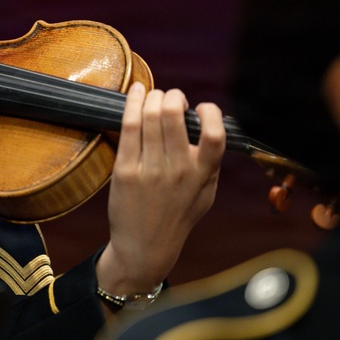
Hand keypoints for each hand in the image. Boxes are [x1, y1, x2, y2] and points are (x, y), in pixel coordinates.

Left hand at [96, 82, 225, 298]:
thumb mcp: (206, 193)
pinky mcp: (125, 170)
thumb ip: (210, 163)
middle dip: (173, 96)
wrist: (145, 246)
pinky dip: (132, 103)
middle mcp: (178, 170)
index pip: (214, 135)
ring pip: (150, 116)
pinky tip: (136, 92)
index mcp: (202, 175)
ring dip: (152, 96)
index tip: (200, 108)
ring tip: (153, 96)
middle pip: (173, 115)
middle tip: (171, 97)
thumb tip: (209, 125)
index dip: (210, 112)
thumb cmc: (178, 215)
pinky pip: (129, 127)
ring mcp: (150, 169)